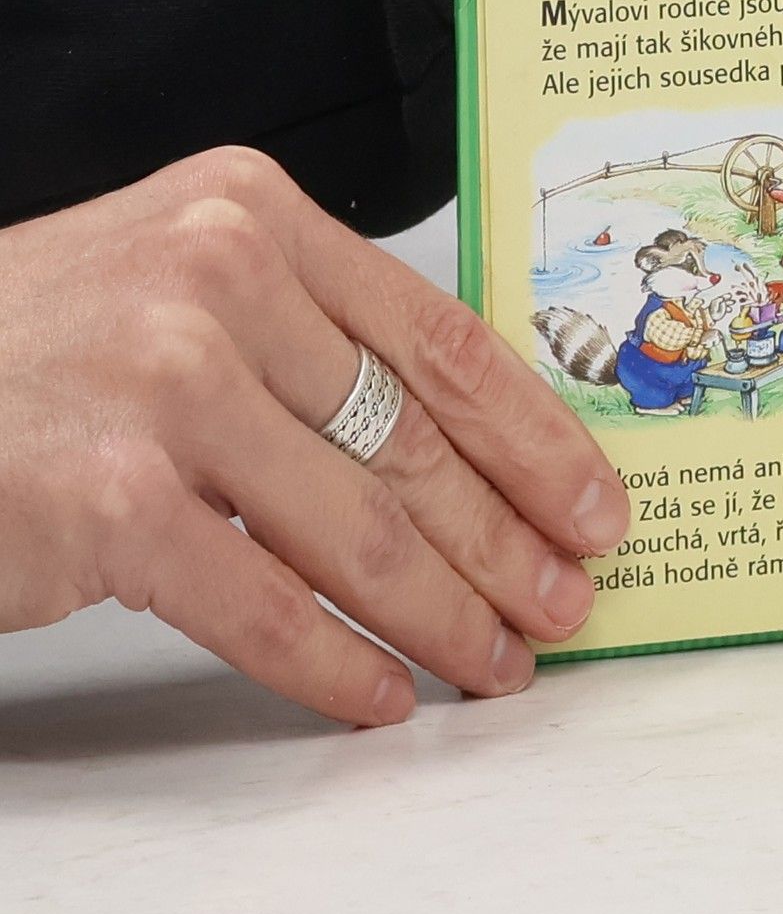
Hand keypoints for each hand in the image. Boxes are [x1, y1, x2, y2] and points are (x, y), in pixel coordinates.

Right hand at [0, 148, 630, 725]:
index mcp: (260, 220)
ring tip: (499, 660)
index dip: (537, 440)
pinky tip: (384, 694)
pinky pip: (265, 604)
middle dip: (508, 541)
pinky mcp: (109, 499)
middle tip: (567, 603)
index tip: (596, 506)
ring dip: (447, 613)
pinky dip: (337, 661)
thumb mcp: (184, 283)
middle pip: (415, 440)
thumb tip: (472, 449)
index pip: (443, 341)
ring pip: (361, 529)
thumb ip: (313, 334)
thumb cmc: (41, 342)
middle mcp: (220, 283)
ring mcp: (164, 387)